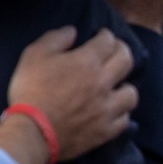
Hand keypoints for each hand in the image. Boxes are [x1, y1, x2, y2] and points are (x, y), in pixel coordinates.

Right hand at [8, 27, 137, 158]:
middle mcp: (104, 82)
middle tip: (115, 50)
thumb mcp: (34, 56)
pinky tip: (114, 111)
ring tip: (117, 85)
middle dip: (122, 50)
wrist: (32, 132)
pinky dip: (121, 113)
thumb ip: (55, 39)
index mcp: (88, 62)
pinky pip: (124, 119)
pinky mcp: (107, 130)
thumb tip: (72, 31)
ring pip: (131, 93)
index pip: (107, 41)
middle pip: (126, 60)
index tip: (102, 35)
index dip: (106, 35)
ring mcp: (108, 108)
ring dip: (125, 85)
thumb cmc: (31, 91)